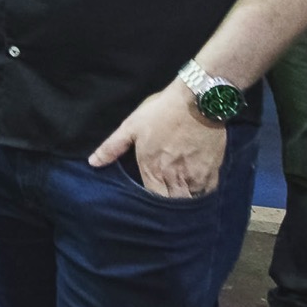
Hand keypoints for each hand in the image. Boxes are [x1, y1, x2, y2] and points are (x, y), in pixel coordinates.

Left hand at [88, 83, 227, 197]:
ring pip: (191, 199)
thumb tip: (93, 163)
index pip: (152, 200)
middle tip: (167, 204)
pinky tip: (197, 189)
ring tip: (181, 197)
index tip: (150, 206)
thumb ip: (112, 147)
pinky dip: (202, 193)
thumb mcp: (131, 126)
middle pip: (173, 203)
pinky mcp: (213, 169)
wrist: (198, 100)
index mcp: (153, 170)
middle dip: (169, 205)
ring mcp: (196, 175)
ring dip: (185, 200)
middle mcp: (175, 177)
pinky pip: (209, 191)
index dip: (151, 206)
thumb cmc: (161, 112)